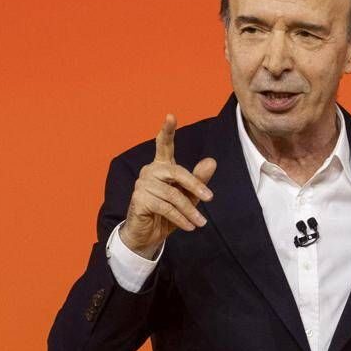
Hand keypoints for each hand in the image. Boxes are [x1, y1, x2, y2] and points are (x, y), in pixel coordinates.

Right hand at [119, 113, 216, 257]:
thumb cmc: (168, 213)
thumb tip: (211, 162)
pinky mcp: (139, 199)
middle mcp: (150, 171)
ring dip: (190, 210)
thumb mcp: (188, 196)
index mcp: (161, 166)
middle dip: (195, 185)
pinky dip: (181, 218)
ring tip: (201, 222)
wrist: (148, 235)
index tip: (170, 115)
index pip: (164, 145)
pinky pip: (166, 207)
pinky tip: (190, 226)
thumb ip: (198, 180)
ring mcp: (143, 184)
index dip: (167, 130)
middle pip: (177, 172)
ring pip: (173, 194)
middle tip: (210, 198)